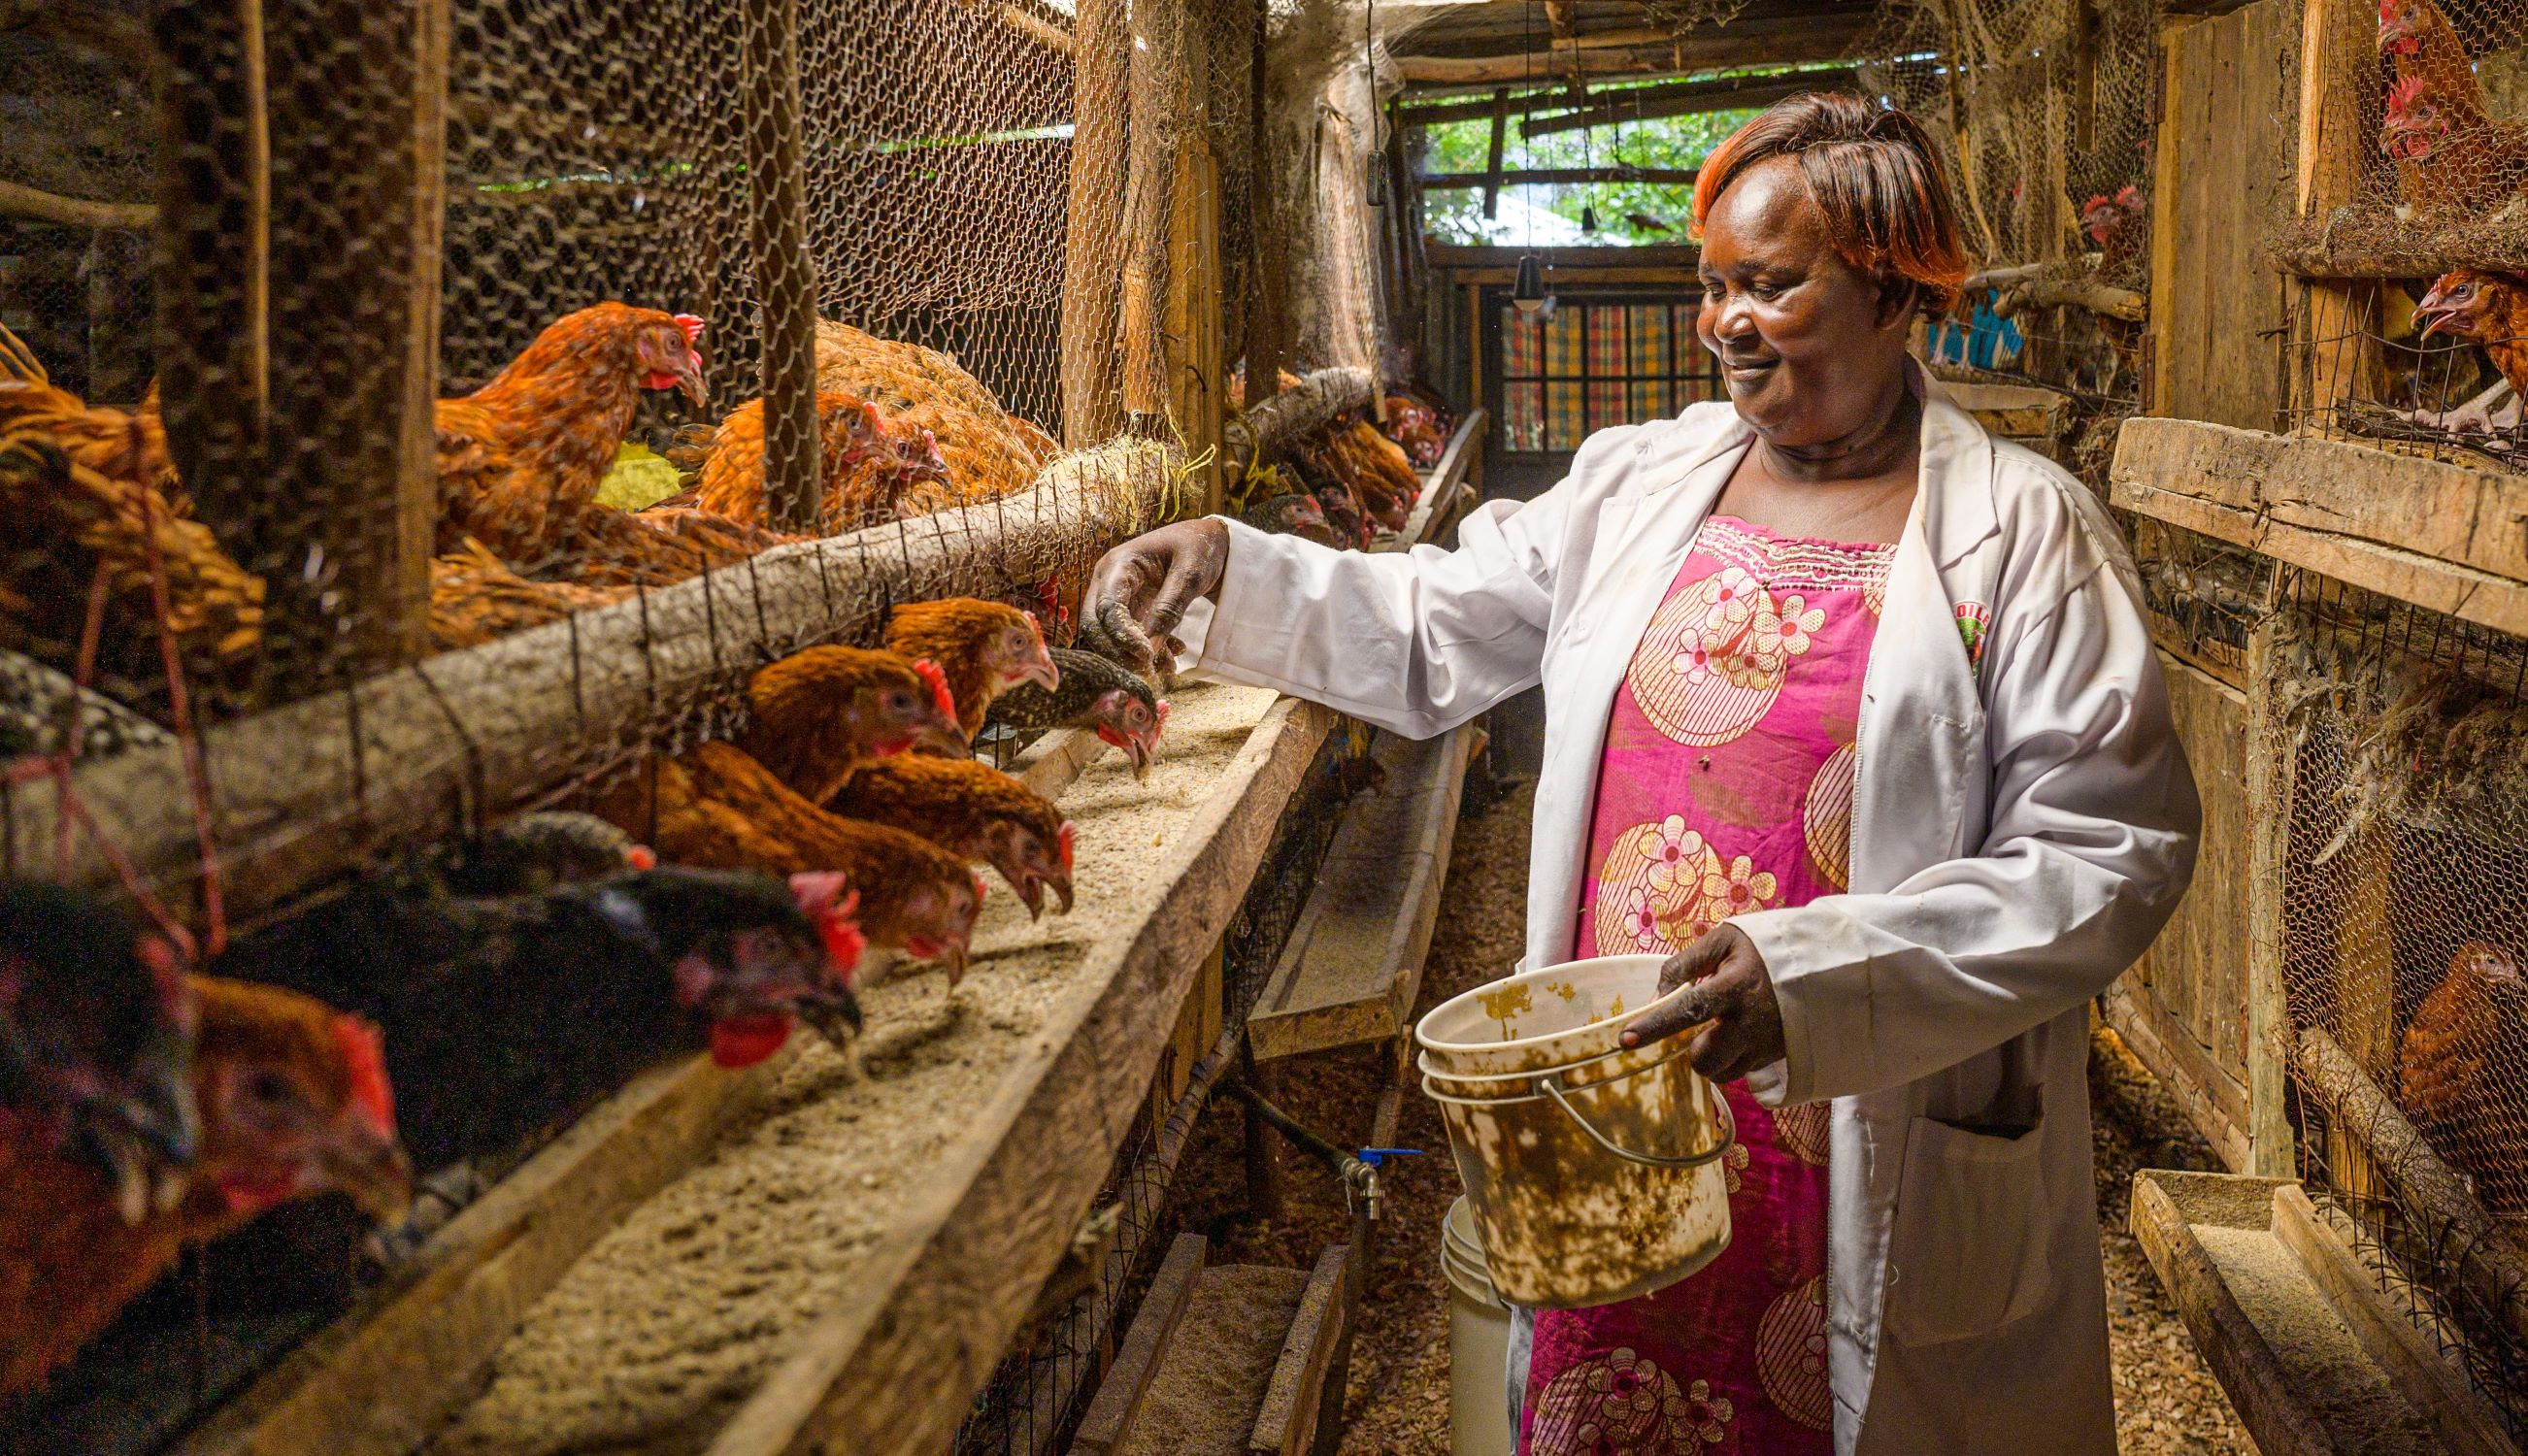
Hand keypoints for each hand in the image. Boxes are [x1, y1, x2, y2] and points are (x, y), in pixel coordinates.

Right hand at [1077, 519, 1229, 676]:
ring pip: (1109, 634)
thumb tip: (1148, 651)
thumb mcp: (1189, 576)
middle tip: (1147, 669)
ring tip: (1168, 665)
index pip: (1107, 607)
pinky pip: (1128, 635)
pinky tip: (1174, 653)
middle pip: (1095, 624)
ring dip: (1133, 654)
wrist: (1212, 540)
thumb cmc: (1200, 548)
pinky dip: (1148, 649)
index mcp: (1119, 564)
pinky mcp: (1131, 607)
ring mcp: (1118, 594)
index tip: (1147, 656)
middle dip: (1118, 651)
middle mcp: (1109, 579)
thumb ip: (1168, 610)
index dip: (1123, 635)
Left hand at [1618, 924, 1785, 1083]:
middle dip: (1692, 1052)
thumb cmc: (1762, 950)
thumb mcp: (1724, 941)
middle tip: (1699, 1029)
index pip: (1689, 1009)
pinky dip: (1730, 1059)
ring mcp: (1766, 1044)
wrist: (1822, 966)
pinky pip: (1740, 1071)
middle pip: (1705, 1059)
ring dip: (1712, 1057)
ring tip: (1721, 1029)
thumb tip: (1654, 998)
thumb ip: (1684, 966)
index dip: (1656, 1025)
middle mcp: (1752, 1021)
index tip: (1626, 1039)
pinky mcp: (1776, 1057)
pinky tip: (1736, 1036)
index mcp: (1736, 986)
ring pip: (1722, 1073)